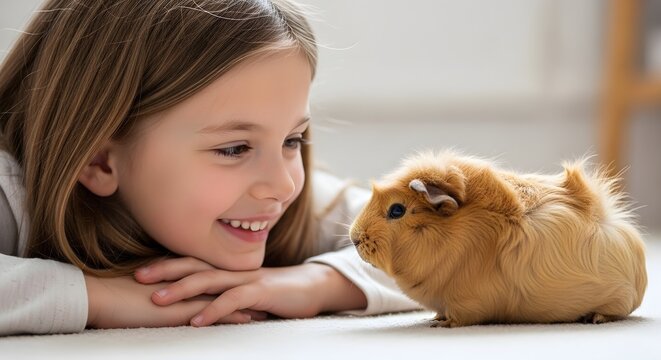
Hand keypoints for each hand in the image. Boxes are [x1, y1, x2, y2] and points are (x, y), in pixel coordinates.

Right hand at [84, 273, 253, 328]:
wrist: (96, 296)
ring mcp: (183, 295)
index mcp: (175, 279)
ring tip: (263, 311)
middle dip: (242, 292)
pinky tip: (246, 320)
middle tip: (264, 297)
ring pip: (221, 298)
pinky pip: (210, 312)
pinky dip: (229, 315)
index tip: (244, 288)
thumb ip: (155, 293)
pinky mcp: (179, 310)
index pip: (208, 280)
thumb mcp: (139, 295)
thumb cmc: (111, 296)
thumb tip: (161, 299)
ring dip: (242, 305)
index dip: (227, 284)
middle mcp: (184, 284)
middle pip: (221, 286)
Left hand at [135, 257, 366, 326]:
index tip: (140, 271)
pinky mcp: (260, 292)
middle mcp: (233, 271)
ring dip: (182, 289)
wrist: (312, 288)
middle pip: (195, 266)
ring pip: (209, 280)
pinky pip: (233, 300)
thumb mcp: (245, 293)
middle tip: (138, 277)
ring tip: (158, 300)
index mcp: (227, 270)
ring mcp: (246, 280)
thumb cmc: (275, 294)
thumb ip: (223, 295)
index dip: (167, 265)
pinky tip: (197, 321)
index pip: (193, 263)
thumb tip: (198, 306)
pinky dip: (214, 310)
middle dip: (165, 271)